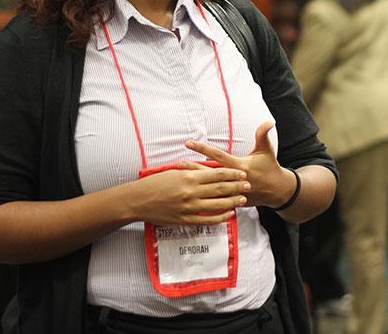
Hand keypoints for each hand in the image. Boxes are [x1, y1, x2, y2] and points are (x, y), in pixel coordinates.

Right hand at [130, 166, 249, 225]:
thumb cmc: (154, 184)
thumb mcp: (173, 172)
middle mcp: (191, 192)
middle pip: (220, 189)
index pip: (216, 174)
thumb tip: (203, 168)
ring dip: (232, 202)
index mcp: (189, 177)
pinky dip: (220, 217)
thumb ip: (190, 171)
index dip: (232, 174)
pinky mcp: (185, 220)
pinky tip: (229, 215)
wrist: (138, 201)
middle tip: (249, 185)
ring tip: (243, 200)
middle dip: (237, 187)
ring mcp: (189, 207)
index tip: (242, 173)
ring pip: (217, 205)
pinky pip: (207, 219)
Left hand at [184, 122, 295, 207]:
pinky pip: (216, 200)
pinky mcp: (233, 201)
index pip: (218, 155)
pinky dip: (204, 197)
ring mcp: (233, 192)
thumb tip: (269, 122)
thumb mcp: (266, 150)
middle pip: (210, 173)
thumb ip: (263, 135)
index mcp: (240, 166)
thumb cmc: (270, 168)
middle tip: (178, 163)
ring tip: (181, 177)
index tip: (189, 143)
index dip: (203, 149)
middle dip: (193, 167)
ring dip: (196, 181)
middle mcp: (235, 179)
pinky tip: (193, 196)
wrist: (277, 190)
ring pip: (210, 187)